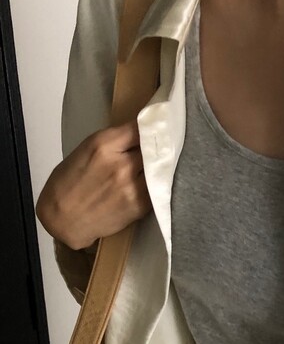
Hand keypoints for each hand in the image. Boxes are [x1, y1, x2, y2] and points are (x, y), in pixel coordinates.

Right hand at [36, 119, 151, 250]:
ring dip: (160, 164)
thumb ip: (112, 142)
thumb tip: (137, 136)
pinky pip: (159, 187)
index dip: (150, 125)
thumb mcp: (85, 150)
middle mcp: (121, 164)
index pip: (140, 127)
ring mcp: (133, 186)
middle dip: (156, 145)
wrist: (64, 219)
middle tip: (160, 144)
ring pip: (159, 167)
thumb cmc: (68, 184)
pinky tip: (155, 180)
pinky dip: (159, 182)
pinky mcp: (141, 205)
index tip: (157, 124)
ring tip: (158, 163)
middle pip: (153, 146)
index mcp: (103, 145)